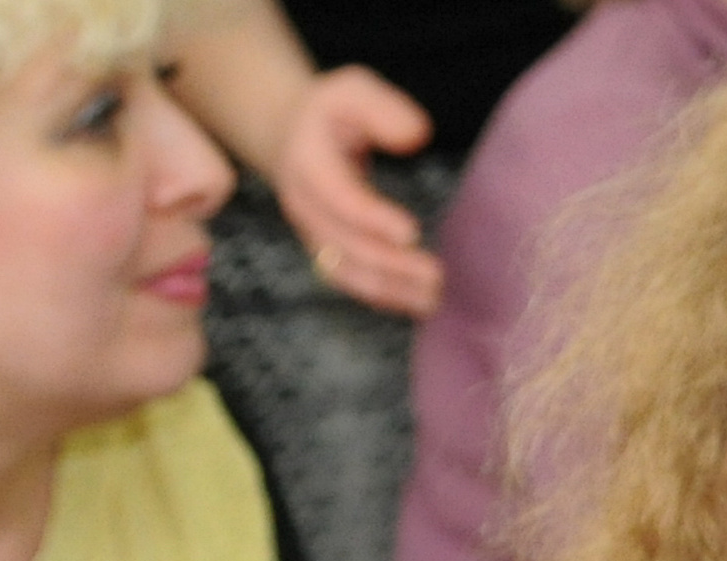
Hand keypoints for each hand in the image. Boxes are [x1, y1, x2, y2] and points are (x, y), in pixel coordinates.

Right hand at [274, 68, 442, 316]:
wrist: (289, 137)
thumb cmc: (331, 113)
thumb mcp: (352, 90)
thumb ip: (382, 108)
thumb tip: (418, 133)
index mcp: (308, 163)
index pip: (340, 198)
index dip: (373, 218)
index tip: (412, 231)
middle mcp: (304, 205)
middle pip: (347, 244)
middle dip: (392, 264)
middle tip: (437, 274)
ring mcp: (312, 233)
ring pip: (349, 273)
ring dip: (391, 290)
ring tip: (433, 299)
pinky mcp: (325, 251)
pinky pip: (353, 282)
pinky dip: (385, 297)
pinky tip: (419, 303)